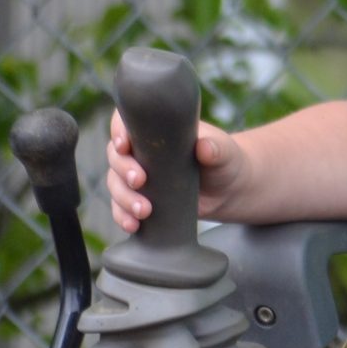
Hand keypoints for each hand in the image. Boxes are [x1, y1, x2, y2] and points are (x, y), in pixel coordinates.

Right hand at [107, 106, 245, 233]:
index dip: (119, 131)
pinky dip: (122, 216)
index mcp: (157, 130)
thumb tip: (204, 147)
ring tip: (144, 211)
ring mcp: (138, 176)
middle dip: (123, 170)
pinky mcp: (140, 198)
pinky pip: (121, 208)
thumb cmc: (225, 160)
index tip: (124, 145)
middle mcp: (141, 151)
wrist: (230, 190)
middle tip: (140, 181)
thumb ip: (216, 147)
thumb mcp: (224, 151)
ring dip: (123, 198)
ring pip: (116, 184)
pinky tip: (132, 224)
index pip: (126, 123)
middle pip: (116, 156)